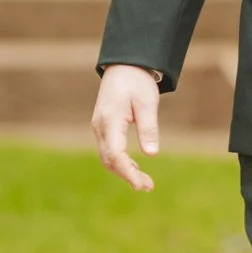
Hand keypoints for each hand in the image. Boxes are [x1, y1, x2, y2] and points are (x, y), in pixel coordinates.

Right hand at [92, 64, 162, 191]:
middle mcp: (100, 126)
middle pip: (109, 160)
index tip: (142, 185)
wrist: (124, 65)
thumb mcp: (147, 102)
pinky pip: (109, 150)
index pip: (115, 154)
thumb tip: (151, 154)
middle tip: (148, 187)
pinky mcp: (103, 128)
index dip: (128, 172)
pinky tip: (134, 169)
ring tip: (144, 182)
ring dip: (124, 171)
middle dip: (127, 175)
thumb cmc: (137, 81)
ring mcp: (99, 127)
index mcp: (110, 120)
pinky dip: (120, 162)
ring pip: (107, 157)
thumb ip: (148, 127)